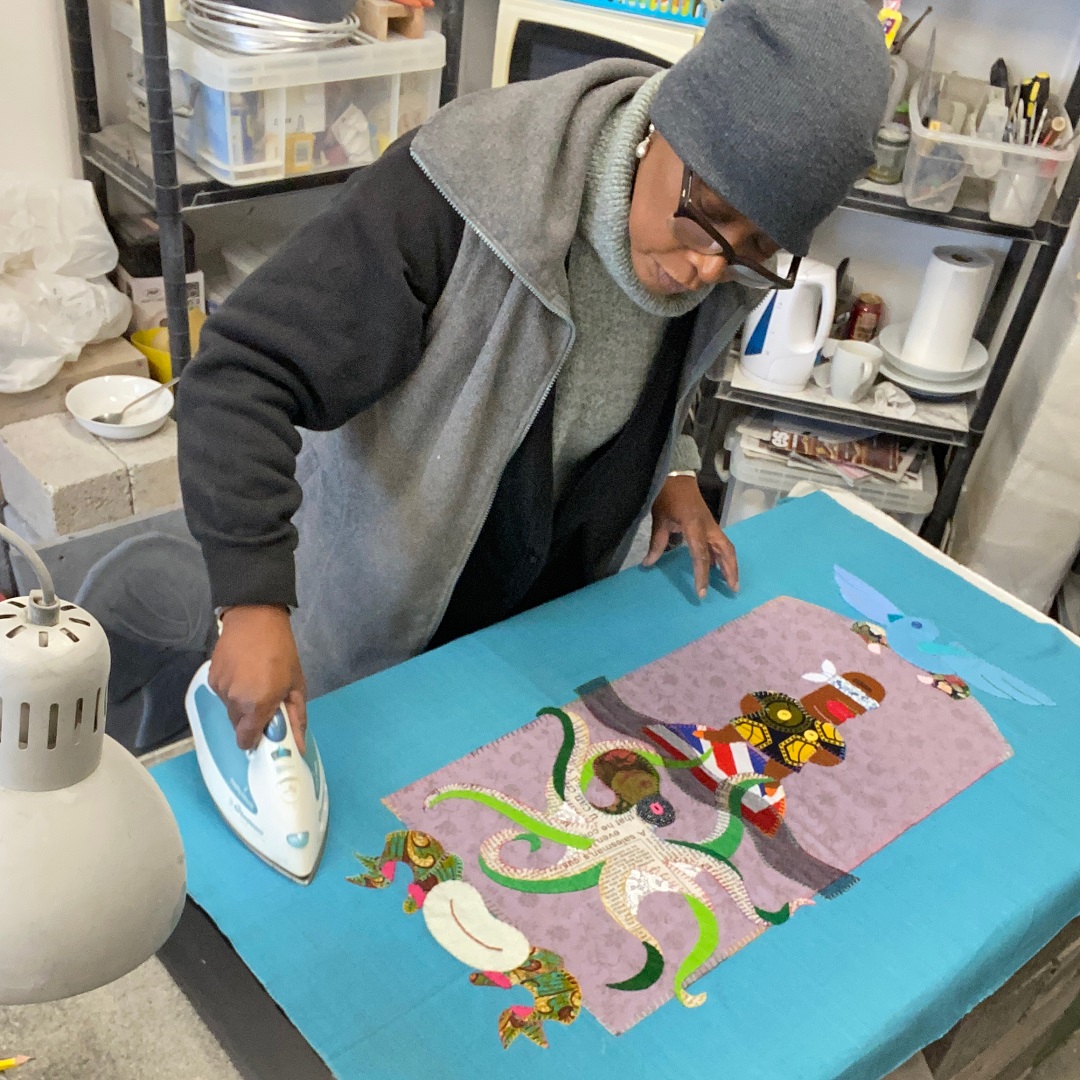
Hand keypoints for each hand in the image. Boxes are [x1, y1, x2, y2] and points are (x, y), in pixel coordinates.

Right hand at [209, 605, 306, 752]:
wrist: (255, 619)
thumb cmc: (282, 652)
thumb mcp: (296, 685)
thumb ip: (296, 719)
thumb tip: (298, 748)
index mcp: (258, 705)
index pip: (245, 740)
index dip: (254, 739)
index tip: (263, 732)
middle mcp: (235, 701)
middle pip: (238, 725)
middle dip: (250, 719)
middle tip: (264, 700)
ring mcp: (221, 689)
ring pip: (230, 709)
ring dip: (241, 703)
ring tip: (254, 680)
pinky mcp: (211, 678)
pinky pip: (222, 694)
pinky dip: (231, 689)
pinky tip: (241, 672)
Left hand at [643, 474, 738, 597]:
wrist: (677, 477)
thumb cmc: (668, 496)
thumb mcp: (660, 520)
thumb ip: (657, 544)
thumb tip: (648, 564)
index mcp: (695, 527)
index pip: (702, 557)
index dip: (702, 576)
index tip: (702, 593)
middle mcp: (709, 528)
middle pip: (726, 552)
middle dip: (731, 571)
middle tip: (733, 589)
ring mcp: (711, 526)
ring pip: (726, 548)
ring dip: (730, 565)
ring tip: (731, 582)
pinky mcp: (710, 525)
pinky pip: (719, 543)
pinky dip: (721, 557)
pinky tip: (717, 567)